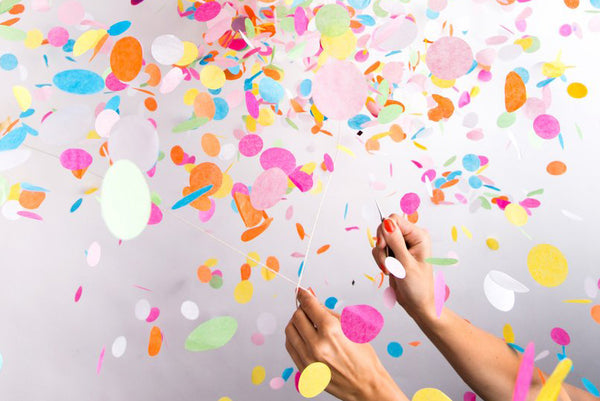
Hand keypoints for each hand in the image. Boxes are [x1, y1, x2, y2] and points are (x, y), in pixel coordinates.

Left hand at [285, 289, 406, 400]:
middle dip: (301, 309)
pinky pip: (290, 347)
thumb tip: (313, 302)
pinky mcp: (304, 370)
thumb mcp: (351, 327)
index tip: (301, 292)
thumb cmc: (363, 358)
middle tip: (308, 310)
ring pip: (289, 331)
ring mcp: (308, 359)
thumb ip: (328, 313)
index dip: (303, 295)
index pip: (309, 306)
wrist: (366, 385)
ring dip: (296, 323)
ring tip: (306, 324)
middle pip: (296, 317)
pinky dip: (294, 337)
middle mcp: (317, 345)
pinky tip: (303, 336)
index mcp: (330, 330)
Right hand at [372, 214, 434, 320]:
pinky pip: (379, 251)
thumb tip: (387, 223)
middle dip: (382, 245)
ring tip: (390, 269)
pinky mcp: (393, 254)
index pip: (395, 220)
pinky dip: (380, 260)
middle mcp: (410, 239)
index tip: (382, 245)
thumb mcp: (406, 264)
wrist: (417, 304)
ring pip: (380, 241)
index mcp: (418, 236)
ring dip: (381, 256)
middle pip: (385, 228)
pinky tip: (389, 270)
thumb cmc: (418, 287)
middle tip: (387, 260)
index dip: (385, 230)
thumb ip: (395, 242)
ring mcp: (401, 246)